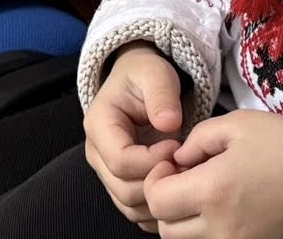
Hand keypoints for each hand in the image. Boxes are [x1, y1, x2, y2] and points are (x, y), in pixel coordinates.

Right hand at [85, 43, 186, 228]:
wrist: (139, 82)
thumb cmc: (146, 75)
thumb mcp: (154, 72)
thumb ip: (161, 94)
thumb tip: (168, 124)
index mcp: (99, 126)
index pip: (121, 161)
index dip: (153, 160)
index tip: (177, 147)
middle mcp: (97, 154)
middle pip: (124, 189)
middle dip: (158, 182)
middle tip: (185, 165)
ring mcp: (107, 172)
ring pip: (129, 206)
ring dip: (160, 198)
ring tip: (183, 174)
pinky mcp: (121, 184)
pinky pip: (136, 211)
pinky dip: (158, 208)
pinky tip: (177, 187)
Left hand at [142, 111, 282, 238]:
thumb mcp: (238, 125)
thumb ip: (197, 139)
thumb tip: (178, 159)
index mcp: (212, 192)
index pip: (156, 201)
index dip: (156, 180)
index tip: (172, 165)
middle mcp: (219, 227)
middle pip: (166, 229)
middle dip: (166, 203)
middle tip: (185, 180)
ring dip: (184, 221)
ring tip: (204, 195)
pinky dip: (207, 232)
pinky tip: (222, 209)